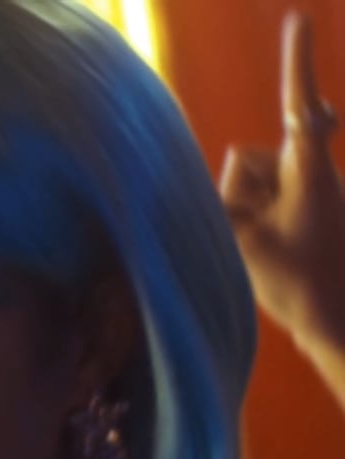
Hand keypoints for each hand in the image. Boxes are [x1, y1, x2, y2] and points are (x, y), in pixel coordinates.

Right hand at [220, 12, 344, 351]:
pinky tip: (271, 249)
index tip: (297, 19)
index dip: (297, 62)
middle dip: (244, 188)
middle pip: (253, 159)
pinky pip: (269, 197)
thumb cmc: (296, 281)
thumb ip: (230, 190)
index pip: (300, 106)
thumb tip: (238, 159)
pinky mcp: (309, 209)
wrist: (336, 322)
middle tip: (259, 235)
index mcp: (309, 172)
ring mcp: (312, 192)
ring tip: (269, 247)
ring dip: (252, 207)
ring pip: (258, 180)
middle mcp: (315, 173)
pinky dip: (260, 217)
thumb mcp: (243, 236)